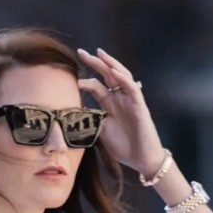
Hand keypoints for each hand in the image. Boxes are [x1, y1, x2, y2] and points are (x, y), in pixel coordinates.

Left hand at [76, 45, 165, 175]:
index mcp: (110, 104)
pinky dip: (123, 78)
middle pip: (107, 75)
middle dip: (95, 63)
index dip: (84, 80)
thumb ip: (91, 120)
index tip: (72, 78)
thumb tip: (75, 113)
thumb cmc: (124, 147)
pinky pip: (131, 87)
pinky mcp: (139, 105)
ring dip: (110, 63)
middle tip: (81, 52)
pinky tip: (113, 71)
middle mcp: (119, 98)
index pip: (96, 86)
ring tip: (99, 54)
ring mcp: (130, 100)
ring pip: (121, 75)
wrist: (141, 160)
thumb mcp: (101, 131)